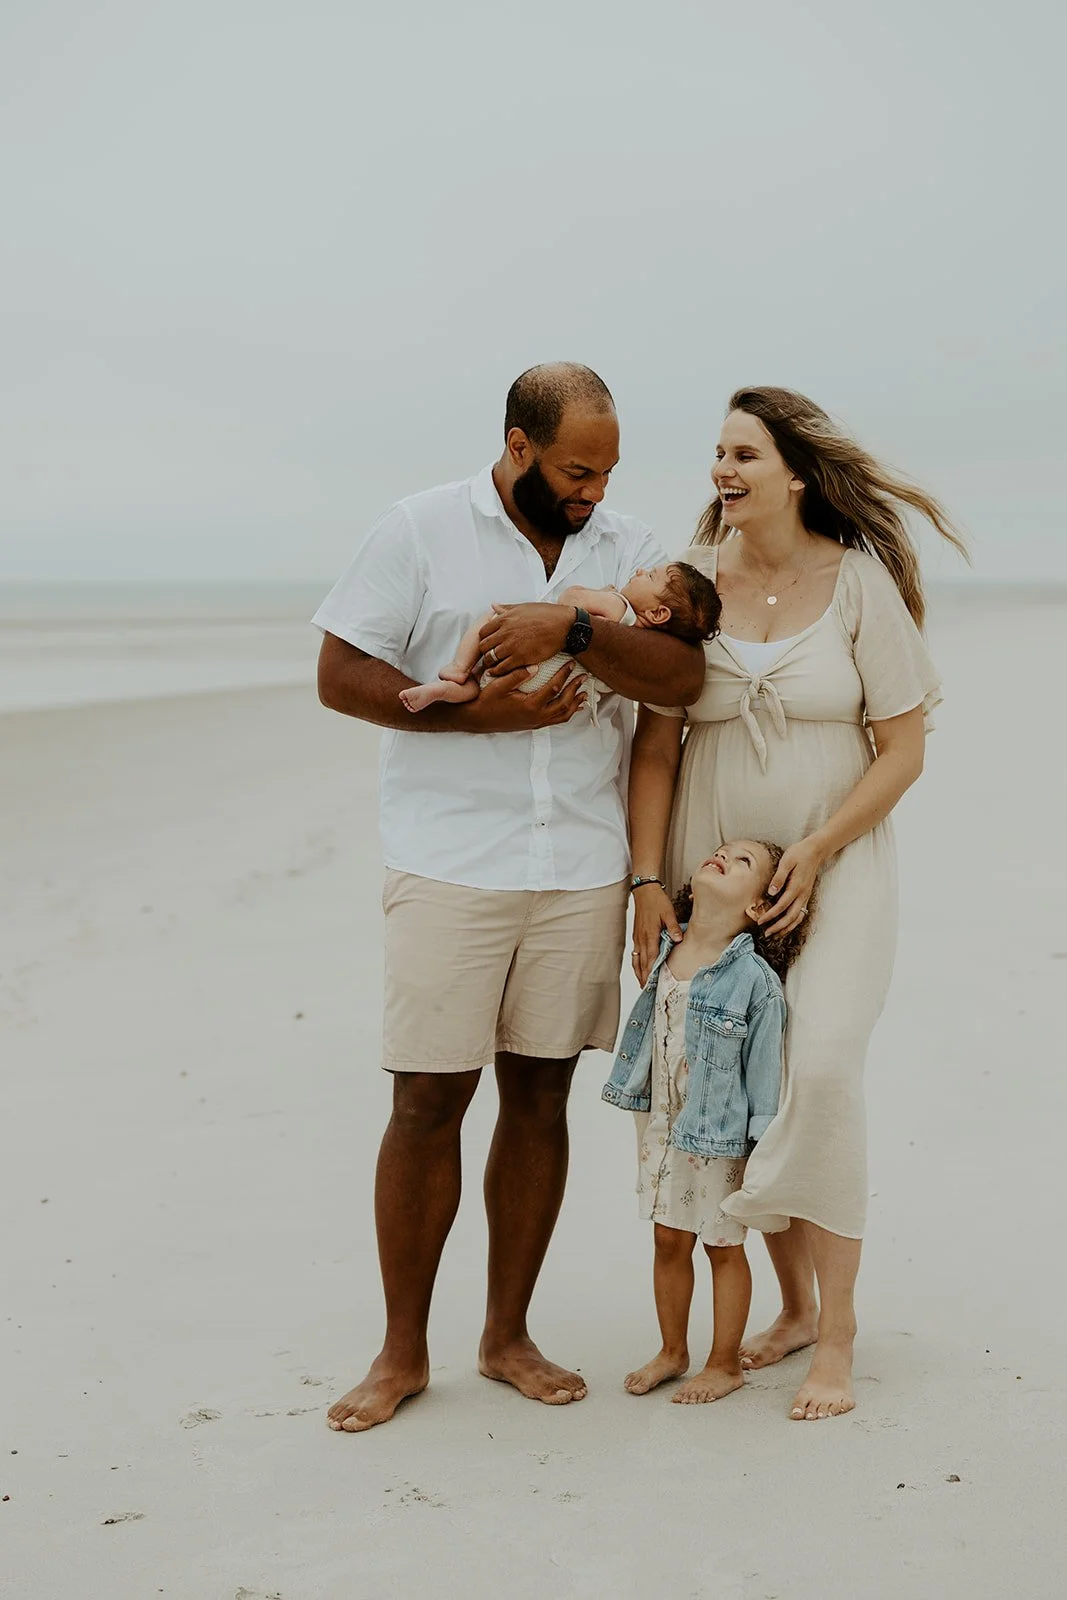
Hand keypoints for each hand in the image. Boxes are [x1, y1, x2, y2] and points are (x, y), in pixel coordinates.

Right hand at [453, 664, 584, 732]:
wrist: (476, 719)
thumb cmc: (486, 701)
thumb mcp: (499, 685)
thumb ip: (517, 675)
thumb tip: (535, 666)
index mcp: (530, 705)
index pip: (554, 688)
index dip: (564, 675)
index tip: (571, 664)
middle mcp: (536, 716)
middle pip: (564, 703)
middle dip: (575, 689)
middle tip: (584, 677)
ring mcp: (536, 722)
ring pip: (562, 716)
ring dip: (574, 704)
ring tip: (584, 694)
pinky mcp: (533, 725)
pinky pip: (555, 720)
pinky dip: (566, 713)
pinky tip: (571, 707)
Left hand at [479, 603, 572, 673]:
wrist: (564, 626)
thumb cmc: (547, 615)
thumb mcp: (524, 607)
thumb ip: (506, 608)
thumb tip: (493, 605)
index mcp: (504, 619)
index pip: (483, 632)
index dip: (484, 639)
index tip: (489, 644)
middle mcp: (505, 632)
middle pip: (484, 646)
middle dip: (485, 652)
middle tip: (490, 656)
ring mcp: (511, 646)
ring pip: (490, 658)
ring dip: (491, 663)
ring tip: (494, 666)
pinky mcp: (520, 658)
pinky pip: (501, 668)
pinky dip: (498, 672)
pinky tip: (501, 672)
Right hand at [631, 885, 681, 985]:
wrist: (644, 892)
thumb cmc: (657, 901)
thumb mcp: (668, 912)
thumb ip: (672, 927)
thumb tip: (678, 939)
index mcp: (650, 935)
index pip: (650, 958)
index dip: (651, 972)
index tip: (652, 983)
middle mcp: (642, 939)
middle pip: (642, 963)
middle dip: (644, 977)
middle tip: (647, 990)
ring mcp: (638, 938)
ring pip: (637, 960)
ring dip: (639, 972)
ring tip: (642, 984)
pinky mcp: (636, 936)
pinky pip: (635, 954)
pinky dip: (636, 964)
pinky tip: (638, 969)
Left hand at [757, 836, 824, 936]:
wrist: (815, 851)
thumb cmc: (799, 854)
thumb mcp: (786, 862)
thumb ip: (779, 878)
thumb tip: (770, 892)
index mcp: (796, 886)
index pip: (781, 906)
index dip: (770, 915)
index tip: (760, 921)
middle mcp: (802, 894)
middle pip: (791, 917)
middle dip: (778, 927)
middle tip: (766, 933)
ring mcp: (805, 896)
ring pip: (797, 918)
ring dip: (786, 928)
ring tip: (775, 934)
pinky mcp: (806, 896)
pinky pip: (800, 914)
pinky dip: (793, 922)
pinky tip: (785, 926)